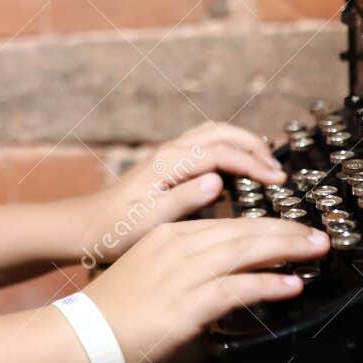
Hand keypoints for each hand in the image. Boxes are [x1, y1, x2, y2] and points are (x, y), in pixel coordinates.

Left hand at [75, 121, 284, 265]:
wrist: (84, 227)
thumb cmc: (114, 229)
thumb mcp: (150, 221)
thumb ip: (184, 199)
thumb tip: (217, 181)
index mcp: (168, 162)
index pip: (221, 153)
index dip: (253, 164)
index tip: (276, 180)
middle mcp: (169, 152)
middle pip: (221, 133)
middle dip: (253, 146)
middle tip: (277, 169)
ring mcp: (167, 155)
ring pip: (213, 134)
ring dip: (241, 143)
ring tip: (264, 163)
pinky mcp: (166, 164)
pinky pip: (204, 144)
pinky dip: (228, 148)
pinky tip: (237, 168)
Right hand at [84, 218, 329, 362]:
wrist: (83, 335)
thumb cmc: (113, 314)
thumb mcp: (149, 274)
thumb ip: (184, 269)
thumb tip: (218, 277)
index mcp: (168, 234)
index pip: (227, 223)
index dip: (266, 225)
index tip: (292, 229)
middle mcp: (178, 246)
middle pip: (243, 230)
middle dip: (286, 231)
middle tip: (318, 235)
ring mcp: (183, 273)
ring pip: (245, 251)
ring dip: (286, 249)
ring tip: (315, 250)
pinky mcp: (187, 303)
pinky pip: (237, 288)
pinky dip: (268, 284)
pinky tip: (291, 285)